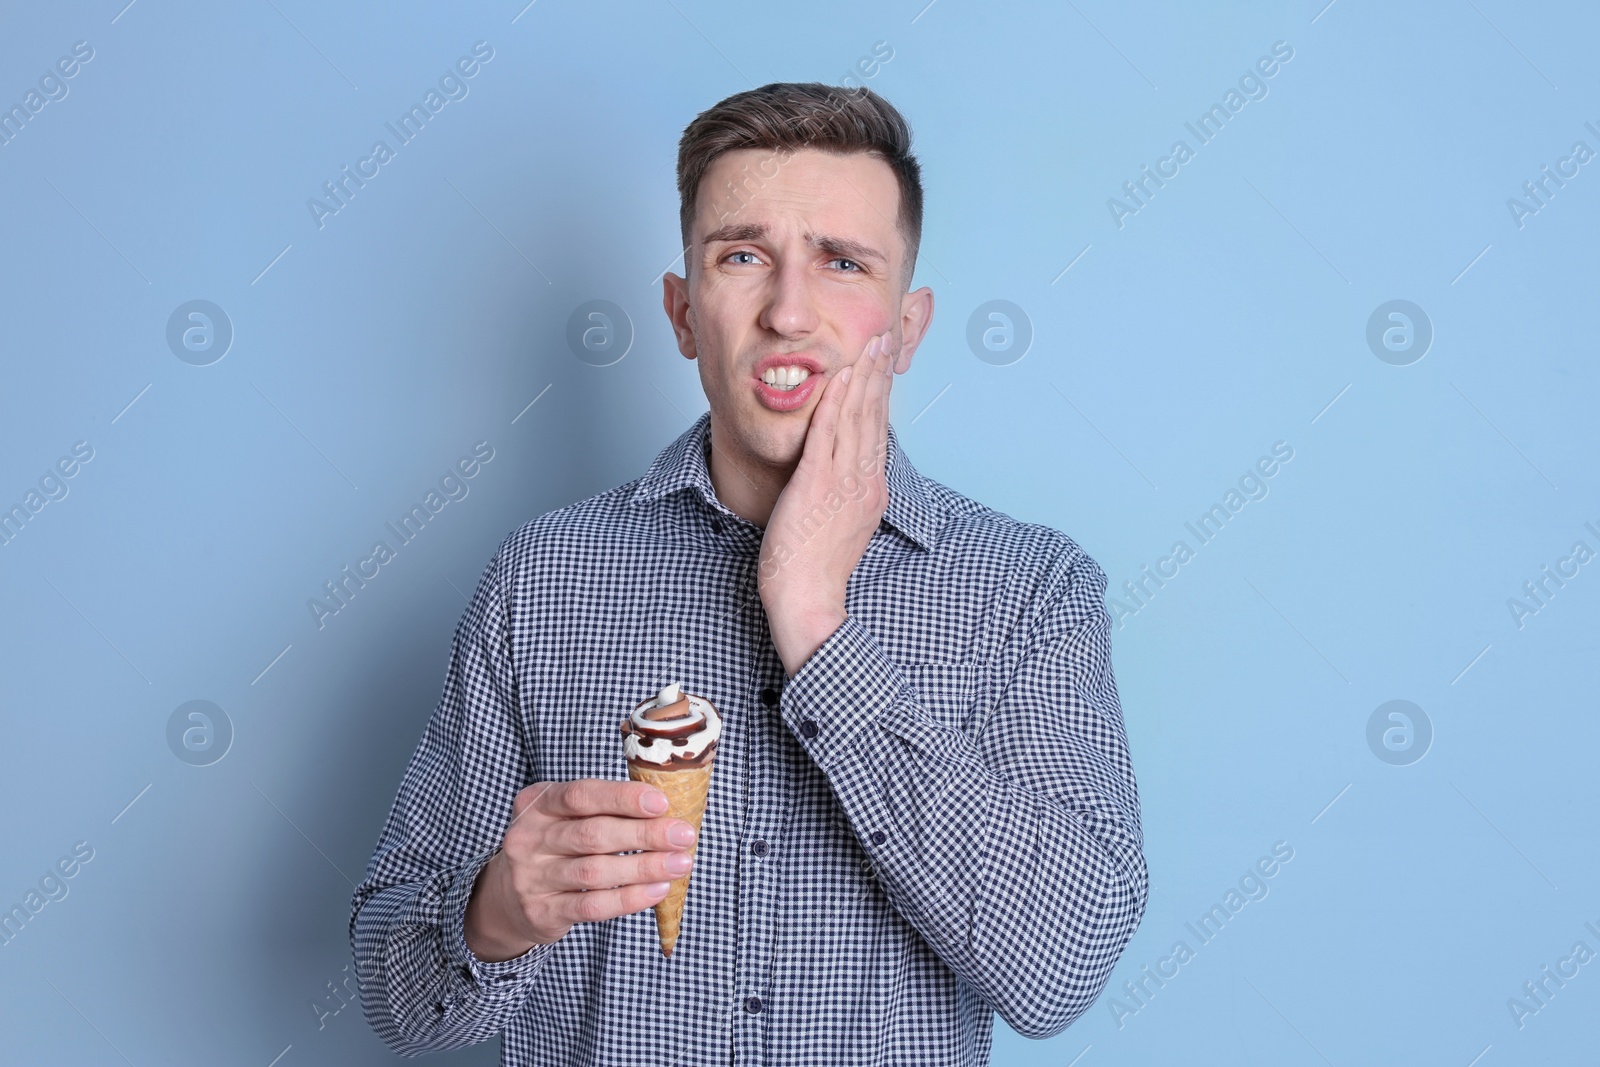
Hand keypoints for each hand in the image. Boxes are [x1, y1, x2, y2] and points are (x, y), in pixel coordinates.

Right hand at [463, 779, 698, 961]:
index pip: (582, 795)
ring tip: (680, 863)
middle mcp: (528, 838)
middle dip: (644, 834)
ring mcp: (531, 877)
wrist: (507, 896)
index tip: (662, 802)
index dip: (623, 798)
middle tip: (683, 835)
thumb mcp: (565, 817)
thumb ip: (604, 810)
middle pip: (593, 834)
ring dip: (644, 867)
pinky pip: (592, 905)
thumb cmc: (555, 846)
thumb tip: (667, 812)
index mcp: (537, 802)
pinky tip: (658, 890)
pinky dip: (629, 899)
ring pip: (595, 871)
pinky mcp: (541, 911)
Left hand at [758, 330, 895, 676]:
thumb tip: (839, 476)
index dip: (881, 393)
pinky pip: (828, 436)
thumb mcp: (836, 526)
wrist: (807, 603)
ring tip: (869, 343)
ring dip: (863, 377)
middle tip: (885, 336)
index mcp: (869, 491)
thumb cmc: (811, 572)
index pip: (877, 430)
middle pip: (875, 417)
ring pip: (857, 420)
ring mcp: (844, 484)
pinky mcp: (818, 487)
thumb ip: (841, 494)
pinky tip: (838, 377)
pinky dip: (835, 403)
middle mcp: (864, 483)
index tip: (884, 362)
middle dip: (880, 373)